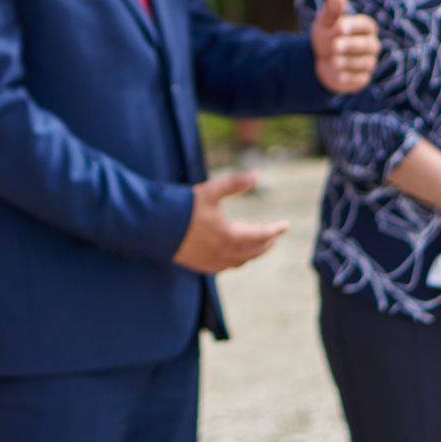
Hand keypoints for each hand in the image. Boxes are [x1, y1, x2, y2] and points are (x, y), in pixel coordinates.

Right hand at [171, 173, 288, 273]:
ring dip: (253, 253)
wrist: (155, 227)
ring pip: (241, 261)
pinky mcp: (201, 265)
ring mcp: (213, 262)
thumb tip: (257, 175)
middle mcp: (225, 253)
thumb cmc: (183, 207)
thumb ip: (234, 184)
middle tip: (275, 235)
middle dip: (267, 243)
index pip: (262, 235)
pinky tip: (234, 254)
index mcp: (231, 236)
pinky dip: (237, 260)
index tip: (285, 225)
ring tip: (258, 245)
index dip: (275, 230)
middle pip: (254, 251)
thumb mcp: (210, 191)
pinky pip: (226, 266)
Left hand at [310, 0, 379, 94]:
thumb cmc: (326, 35)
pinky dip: (346, 77)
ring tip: (332, 60)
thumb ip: (332, 10)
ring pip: (363, 63)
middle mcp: (371, 44)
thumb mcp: (325, 21)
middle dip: (350, 45)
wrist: (320, 60)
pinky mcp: (362, 79)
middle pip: (367, 45)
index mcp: (366, 27)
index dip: (354, 26)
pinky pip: (358, 79)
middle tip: (334, 46)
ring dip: (346, 62)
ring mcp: (369, 62)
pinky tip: (336, 74)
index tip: (340, 27)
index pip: (366, 26)